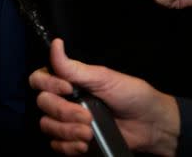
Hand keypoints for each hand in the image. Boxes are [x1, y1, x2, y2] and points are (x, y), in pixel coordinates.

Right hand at [29, 39, 179, 155]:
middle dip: (63, 112)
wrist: (151, 125)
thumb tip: (55, 44)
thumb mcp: (103, 78)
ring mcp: (67, 121)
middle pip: (43, 104)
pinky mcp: (73, 140)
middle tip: (87, 117)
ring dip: (66, 131)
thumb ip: (74, 67)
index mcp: (67, 81)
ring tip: (88, 133)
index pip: (39, 79)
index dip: (48, 85)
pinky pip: (56, 145)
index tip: (69, 89)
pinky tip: (84, 145)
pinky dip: (67, 146)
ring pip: (47, 125)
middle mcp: (63, 99)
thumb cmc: (131, 95)